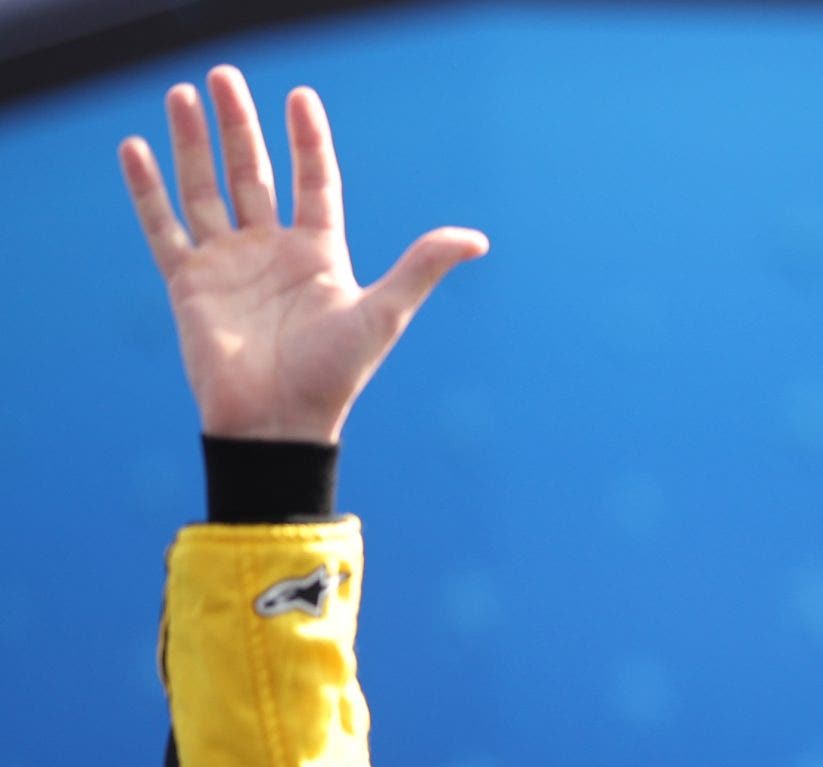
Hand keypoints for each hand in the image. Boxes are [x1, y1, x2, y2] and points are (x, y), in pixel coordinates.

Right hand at [118, 66, 486, 443]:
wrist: (278, 423)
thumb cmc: (335, 374)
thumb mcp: (384, 313)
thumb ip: (423, 268)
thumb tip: (477, 239)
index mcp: (320, 254)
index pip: (314, 182)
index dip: (308, 141)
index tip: (299, 95)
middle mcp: (272, 252)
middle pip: (252, 173)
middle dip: (238, 126)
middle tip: (222, 76)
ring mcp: (228, 264)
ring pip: (205, 188)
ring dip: (193, 144)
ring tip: (182, 94)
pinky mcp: (188, 283)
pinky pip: (163, 226)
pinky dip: (147, 189)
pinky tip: (135, 148)